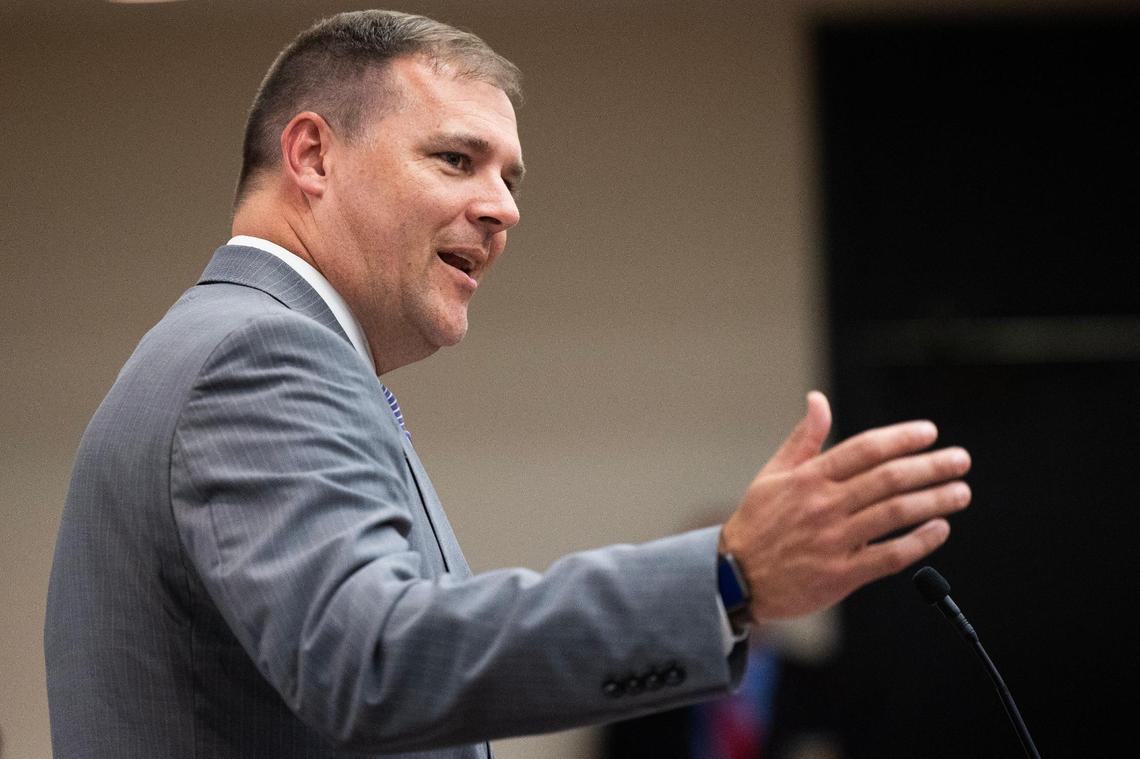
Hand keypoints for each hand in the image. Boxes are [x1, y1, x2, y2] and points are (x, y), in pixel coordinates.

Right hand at [720, 390, 970, 620]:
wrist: (737, 577)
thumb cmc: (757, 523)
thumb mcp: (773, 474)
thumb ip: (803, 438)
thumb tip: (818, 400)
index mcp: (808, 478)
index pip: (864, 449)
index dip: (901, 438)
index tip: (930, 433)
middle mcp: (824, 506)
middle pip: (888, 479)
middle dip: (931, 466)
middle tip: (960, 460)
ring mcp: (835, 540)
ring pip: (895, 514)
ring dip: (935, 500)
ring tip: (960, 491)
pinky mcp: (842, 574)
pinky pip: (890, 555)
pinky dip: (920, 541)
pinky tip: (940, 529)